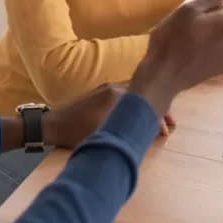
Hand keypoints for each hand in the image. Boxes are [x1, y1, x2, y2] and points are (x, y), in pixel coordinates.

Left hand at [42, 85, 177, 148]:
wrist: (52, 124)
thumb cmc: (75, 132)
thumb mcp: (103, 134)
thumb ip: (126, 131)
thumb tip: (147, 135)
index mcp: (116, 95)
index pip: (145, 102)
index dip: (158, 117)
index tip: (166, 130)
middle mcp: (114, 87)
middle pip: (143, 94)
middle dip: (157, 107)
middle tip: (170, 122)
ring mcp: (106, 88)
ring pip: (135, 93)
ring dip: (146, 104)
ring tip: (158, 117)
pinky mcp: (100, 92)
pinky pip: (126, 93)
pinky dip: (136, 102)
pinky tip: (139, 112)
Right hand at [129, 0, 222, 116]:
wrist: (163, 76)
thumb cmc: (172, 38)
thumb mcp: (188, 10)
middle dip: (220, 14)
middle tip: (195, 17)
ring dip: (215, 31)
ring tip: (193, 36)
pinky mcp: (221, 68)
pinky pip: (221, 50)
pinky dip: (212, 46)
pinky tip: (195, 50)